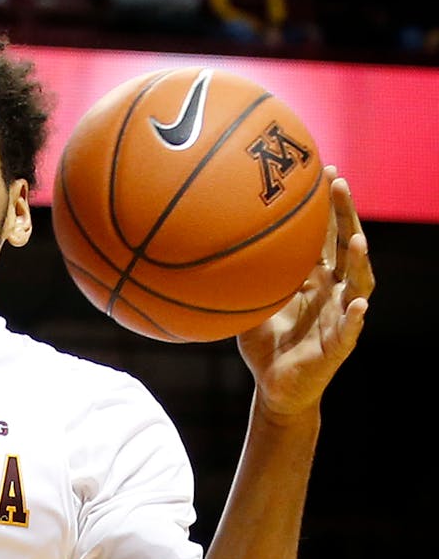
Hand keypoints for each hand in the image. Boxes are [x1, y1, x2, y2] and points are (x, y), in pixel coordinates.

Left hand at [238, 166, 374, 420]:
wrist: (275, 388)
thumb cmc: (264, 345)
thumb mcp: (245, 306)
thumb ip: (233, 280)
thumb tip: (198, 250)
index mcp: (314, 279)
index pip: (325, 235)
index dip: (327, 205)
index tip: (324, 170)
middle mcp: (333, 292)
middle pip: (346, 246)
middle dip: (345, 216)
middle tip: (339, 185)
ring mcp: (339, 317)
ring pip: (357, 284)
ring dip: (359, 262)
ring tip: (358, 241)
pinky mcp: (338, 346)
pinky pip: (349, 331)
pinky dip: (354, 317)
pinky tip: (357, 304)